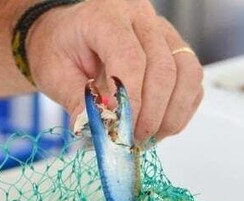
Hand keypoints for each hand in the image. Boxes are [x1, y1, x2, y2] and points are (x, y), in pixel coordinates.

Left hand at [26, 0, 203, 143]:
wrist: (65, 36)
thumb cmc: (58, 49)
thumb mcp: (52, 73)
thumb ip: (74, 99)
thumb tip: (90, 127)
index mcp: (106, 16)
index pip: (131, 58)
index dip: (131, 100)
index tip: (121, 130)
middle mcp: (140, 17)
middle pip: (163, 67)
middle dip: (150, 114)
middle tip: (131, 141)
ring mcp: (162, 31)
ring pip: (187, 72)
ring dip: (170, 114)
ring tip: (146, 138)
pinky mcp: (175, 48)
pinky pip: (192, 79)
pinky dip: (180, 108)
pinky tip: (159, 127)